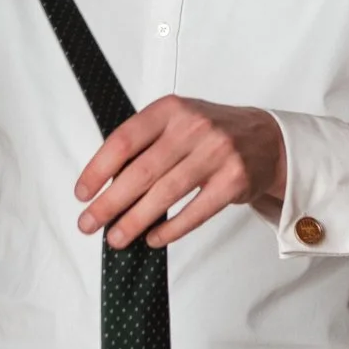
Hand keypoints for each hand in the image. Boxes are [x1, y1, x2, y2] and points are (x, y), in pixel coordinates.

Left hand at [75, 97, 286, 249]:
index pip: (124, 140)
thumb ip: (146, 144)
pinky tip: (153, 239)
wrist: (266, 139)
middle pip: (141, 171)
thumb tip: (105, 185)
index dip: (98, 170)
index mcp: (170, 109)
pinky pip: (195, 212)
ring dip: (135, 221)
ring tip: (116, 238)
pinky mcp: (233, 181)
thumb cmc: (211, 133)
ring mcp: (216, 153)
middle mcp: (193, 127)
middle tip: (89, 224)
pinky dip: (170, 229)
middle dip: (109, 203)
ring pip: (165, 194)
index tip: (82, 193)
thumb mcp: (177, 122)